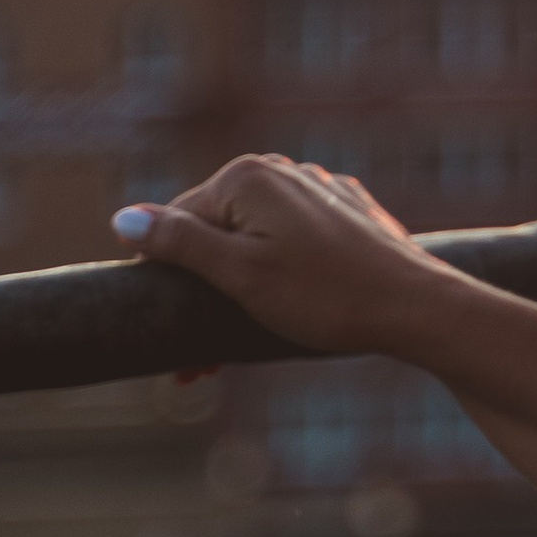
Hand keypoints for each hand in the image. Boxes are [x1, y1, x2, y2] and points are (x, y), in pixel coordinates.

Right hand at [112, 156, 448, 361]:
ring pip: (253, 242)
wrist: (413, 307)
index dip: (168, 280)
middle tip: (198, 366)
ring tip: (227, 355)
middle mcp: (281, 170)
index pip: (177, 223)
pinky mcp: (342, 214)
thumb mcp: (239, 275)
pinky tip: (277, 318)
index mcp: (248, 176)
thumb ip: (181, 243)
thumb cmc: (324, 295)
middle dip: (200, 295)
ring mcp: (316, 190)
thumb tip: (123, 218)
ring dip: (233, 294)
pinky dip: (274, 279)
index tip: (169, 337)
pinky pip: (290, 244)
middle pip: (215, 234)